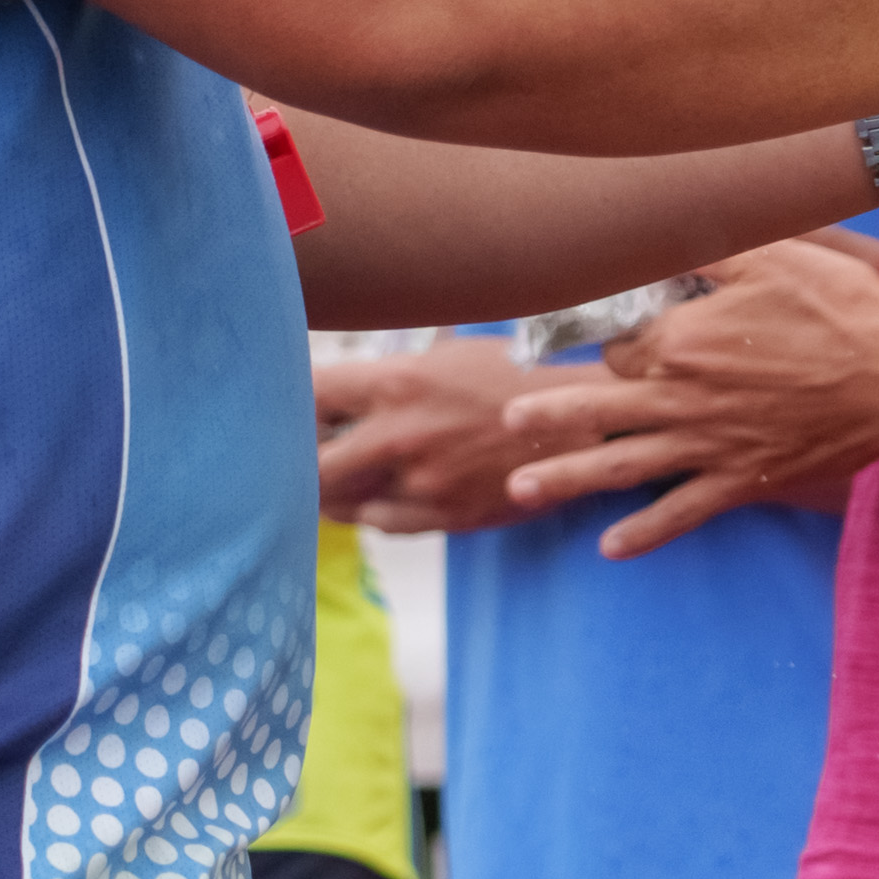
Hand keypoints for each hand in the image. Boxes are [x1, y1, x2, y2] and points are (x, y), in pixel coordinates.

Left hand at [317, 338, 646, 533]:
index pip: (308, 395)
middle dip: (298, 461)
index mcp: (400, 382)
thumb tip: (343, 384)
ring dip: (332, 492)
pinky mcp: (447, 517)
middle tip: (301, 454)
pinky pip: (385, 523)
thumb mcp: (452, 355)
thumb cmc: (520, 376)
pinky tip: (381, 493)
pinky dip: (374, 511)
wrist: (589, 423)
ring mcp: (423, 483)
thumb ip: (394, 376)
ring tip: (338, 476)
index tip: (292, 405)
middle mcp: (401, 436)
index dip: (289, 403)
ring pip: (342, 503)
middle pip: (310, 464)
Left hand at [491, 239, 878, 554]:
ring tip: (517, 492)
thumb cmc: (842, 311)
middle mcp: (684, 398)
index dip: (606, 340)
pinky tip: (609, 547)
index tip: (598, 337)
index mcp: (684, 342)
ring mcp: (711, 446)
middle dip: (548, 413)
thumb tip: (664, 238)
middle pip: (600, 408)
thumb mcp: (777, 257)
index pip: (621, 346)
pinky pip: (683, 511)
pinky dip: (645, 532)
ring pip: (623, 465)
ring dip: (567, 479)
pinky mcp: (743, 479)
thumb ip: (711, 251)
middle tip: (507, 418)